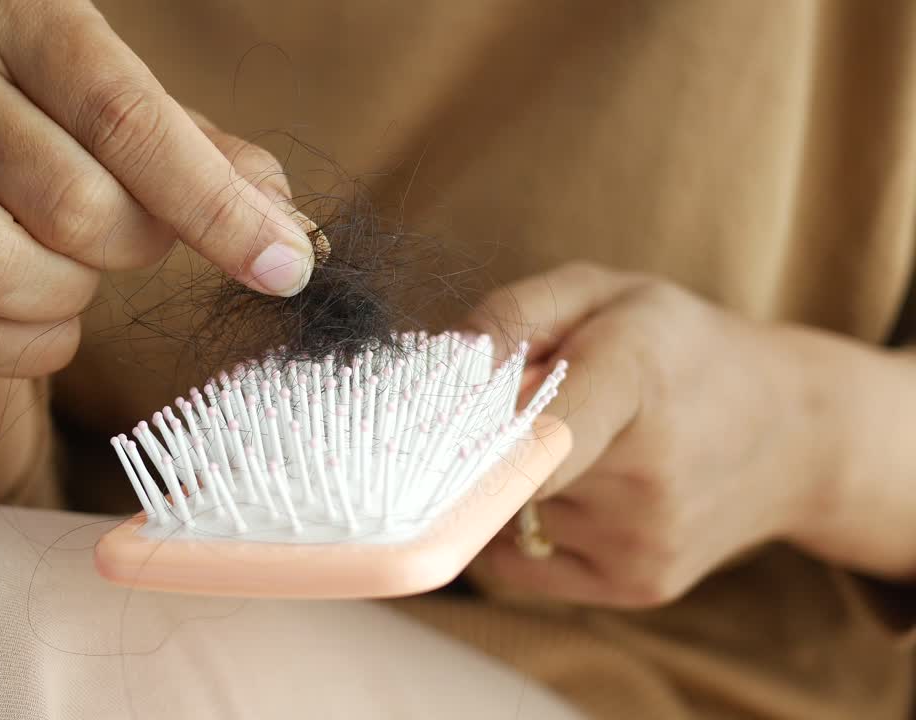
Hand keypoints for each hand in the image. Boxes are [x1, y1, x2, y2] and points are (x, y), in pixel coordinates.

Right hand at [0, 0, 314, 377]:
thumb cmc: (67, 132)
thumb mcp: (144, 122)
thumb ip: (220, 169)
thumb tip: (293, 241)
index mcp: (20, 16)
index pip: (127, 117)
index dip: (214, 206)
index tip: (282, 267)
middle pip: (71, 205)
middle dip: (135, 246)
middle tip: (138, 235)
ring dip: (69, 294)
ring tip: (77, 266)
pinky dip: (30, 343)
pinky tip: (40, 307)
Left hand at [467, 263, 825, 606]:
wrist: (796, 432)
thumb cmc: (682, 349)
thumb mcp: (605, 294)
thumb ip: (513, 315)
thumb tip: (440, 366)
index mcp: (634, 378)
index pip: (533, 431)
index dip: (468, 431)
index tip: (435, 424)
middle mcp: (645, 473)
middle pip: (500, 465)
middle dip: (487, 437)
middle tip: (529, 405)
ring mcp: (643, 540)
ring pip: (507, 514)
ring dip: (513, 481)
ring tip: (580, 446)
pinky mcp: (639, 585)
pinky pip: (520, 561)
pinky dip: (522, 526)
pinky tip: (577, 490)